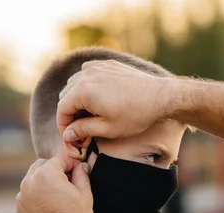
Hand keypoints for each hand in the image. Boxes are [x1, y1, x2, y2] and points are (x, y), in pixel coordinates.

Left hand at [16, 156, 93, 212]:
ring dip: (46, 182)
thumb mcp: (85, 196)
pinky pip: (29, 194)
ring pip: (34, 179)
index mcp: (46, 173)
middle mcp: (29, 181)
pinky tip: (50, 208)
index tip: (80, 172)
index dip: (73, 164)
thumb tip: (80, 166)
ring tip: (60, 197)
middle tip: (69, 184)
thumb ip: (82, 175)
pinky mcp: (19, 208)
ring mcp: (22, 195)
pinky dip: (39, 195)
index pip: (60, 158)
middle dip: (56, 170)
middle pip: (43, 165)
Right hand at [57, 60, 175, 157]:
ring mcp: (98, 67)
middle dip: (70, 113)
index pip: (62, 109)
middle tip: (81, 129)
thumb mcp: (107, 129)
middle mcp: (86, 74)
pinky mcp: (108, 64)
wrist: (161, 97)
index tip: (70, 137)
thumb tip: (67, 134)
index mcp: (83, 91)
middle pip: (66, 96)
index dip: (63, 126)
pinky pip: (88, 73)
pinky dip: (87, 84)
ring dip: (77, 99)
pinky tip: (97, 97)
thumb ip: (83, 130)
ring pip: (75, 83)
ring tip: (89, 115)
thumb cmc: (136, 115)